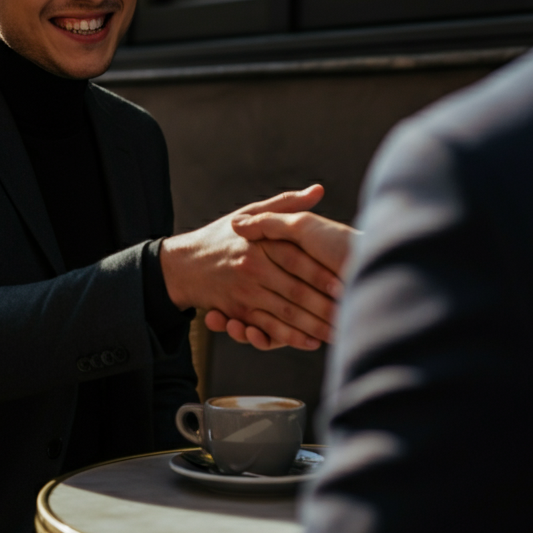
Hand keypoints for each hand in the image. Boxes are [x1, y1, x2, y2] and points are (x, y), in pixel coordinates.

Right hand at [160, 185, 341, 350]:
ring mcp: (244, 294)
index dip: (321, 272)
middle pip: (294, 291)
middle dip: (324, 306)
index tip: (346, 281)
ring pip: (284, 314)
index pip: (297, 260)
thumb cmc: (222, 235)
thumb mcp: (250, 212)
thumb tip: (318, 190)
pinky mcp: (239, 313)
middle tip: (350, 313)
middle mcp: (252, 270)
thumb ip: (286, 205)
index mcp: (259, 244)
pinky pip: (266, 328)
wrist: (182, 264)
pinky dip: (288, 338)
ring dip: (313, 326)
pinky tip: (310, 342)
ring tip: (339, 332)